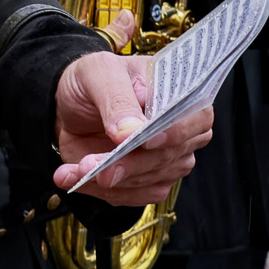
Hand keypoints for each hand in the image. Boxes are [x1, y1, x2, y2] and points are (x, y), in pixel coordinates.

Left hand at [50, 52, 212, 205]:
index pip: (197, 117)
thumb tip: (132, 132)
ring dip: (108, 179)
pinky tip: (73, 176)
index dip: (176, 132)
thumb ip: (116, 99)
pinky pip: (129, 195)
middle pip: (168, 157)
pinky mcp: (145, 180)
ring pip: (147, 180)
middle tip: (92, 165)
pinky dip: (98, 190)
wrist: (71, 105)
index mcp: (178, 94)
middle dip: (128, 164)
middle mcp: (179, 130)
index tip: (146, 140)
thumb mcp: (99, 73)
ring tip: (77, 167)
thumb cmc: (94, 80)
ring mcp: (165, 158)